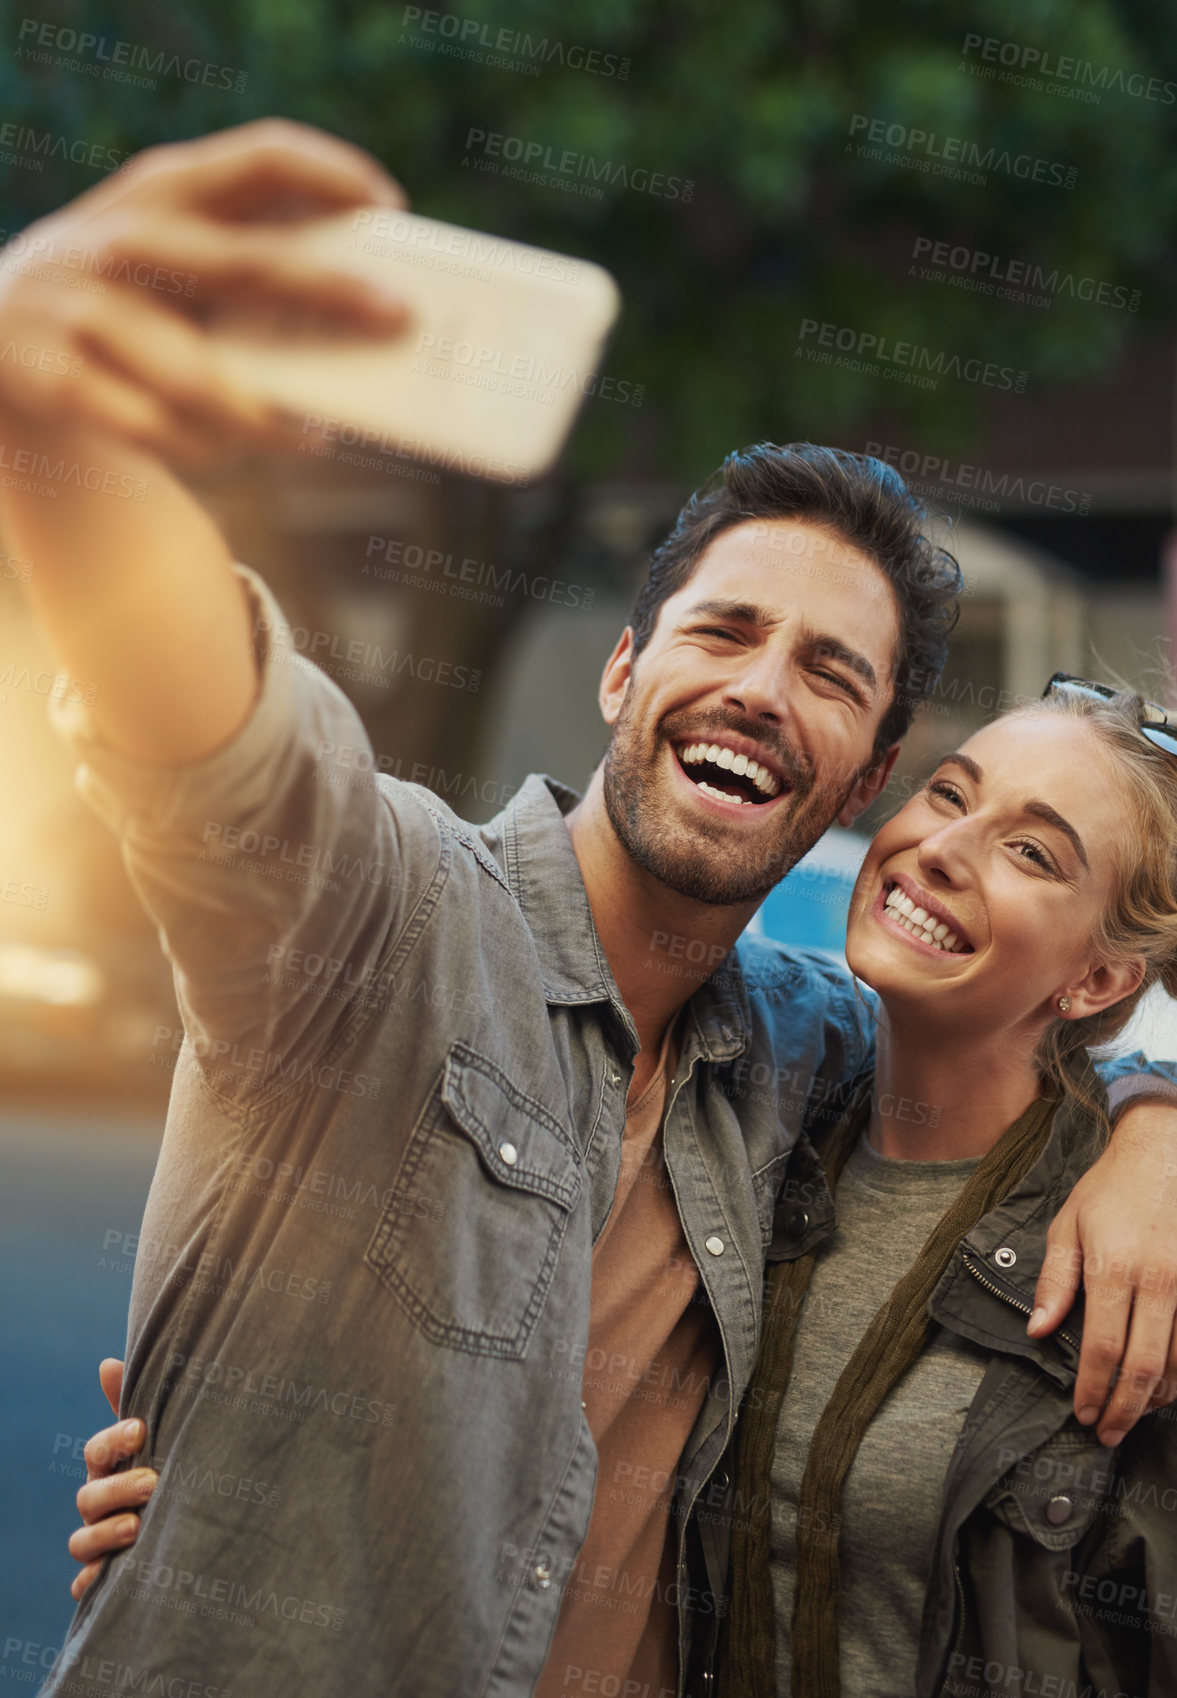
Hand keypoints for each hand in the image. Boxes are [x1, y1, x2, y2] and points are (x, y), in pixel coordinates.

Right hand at [0, 117, 407, 461]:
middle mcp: (123, 239)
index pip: (259, 157)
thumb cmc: (125, 293)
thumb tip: (365, 305)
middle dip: (330, 291)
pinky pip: (155, 430)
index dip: (331, 173)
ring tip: (316, 436)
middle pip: (247, 265)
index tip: (390, 206)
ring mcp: (84, 308)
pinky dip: (205, 448)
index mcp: (162, 189)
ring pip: (201, 378)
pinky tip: (236, 449)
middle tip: (399, 318)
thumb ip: (241, 254)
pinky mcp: (57, 377)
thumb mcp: (168, 248)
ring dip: (266, 416)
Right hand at [68, 1358, 158, 1601]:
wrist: (188, 1525)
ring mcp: (97, 1543)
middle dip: (117, 1489)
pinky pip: (85, 1586)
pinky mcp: (103, 1578)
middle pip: (88, 1497)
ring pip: (80, 1541)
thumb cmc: (167, 1470)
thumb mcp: (158, 1440)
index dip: (115, 1440)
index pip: (97, 1450)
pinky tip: (110, 1577)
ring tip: (135, 1528)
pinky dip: (92, 1582)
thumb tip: (107, 1363)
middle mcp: (98, 1505)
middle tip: (153, 1483)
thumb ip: (134, 1406)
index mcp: (109, 1468)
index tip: (141, 1429)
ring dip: (103, 1534)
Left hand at [1028, 1101, 1176, 1443]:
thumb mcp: (1067, 1226)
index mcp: (1115, 1267)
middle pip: (1144, 1366)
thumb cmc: (1109, 1190)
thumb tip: (1038, 1332)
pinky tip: (1163, 1386)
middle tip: (1108, 1435)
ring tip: (1132, 1416)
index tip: (1083, 1414)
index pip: (1103, 1347)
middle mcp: (1159, 1282)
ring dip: (1154, 1398)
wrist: (1163, 1154)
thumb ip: (1055, 1282)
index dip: (1093, 1389)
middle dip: (1125, 1409)